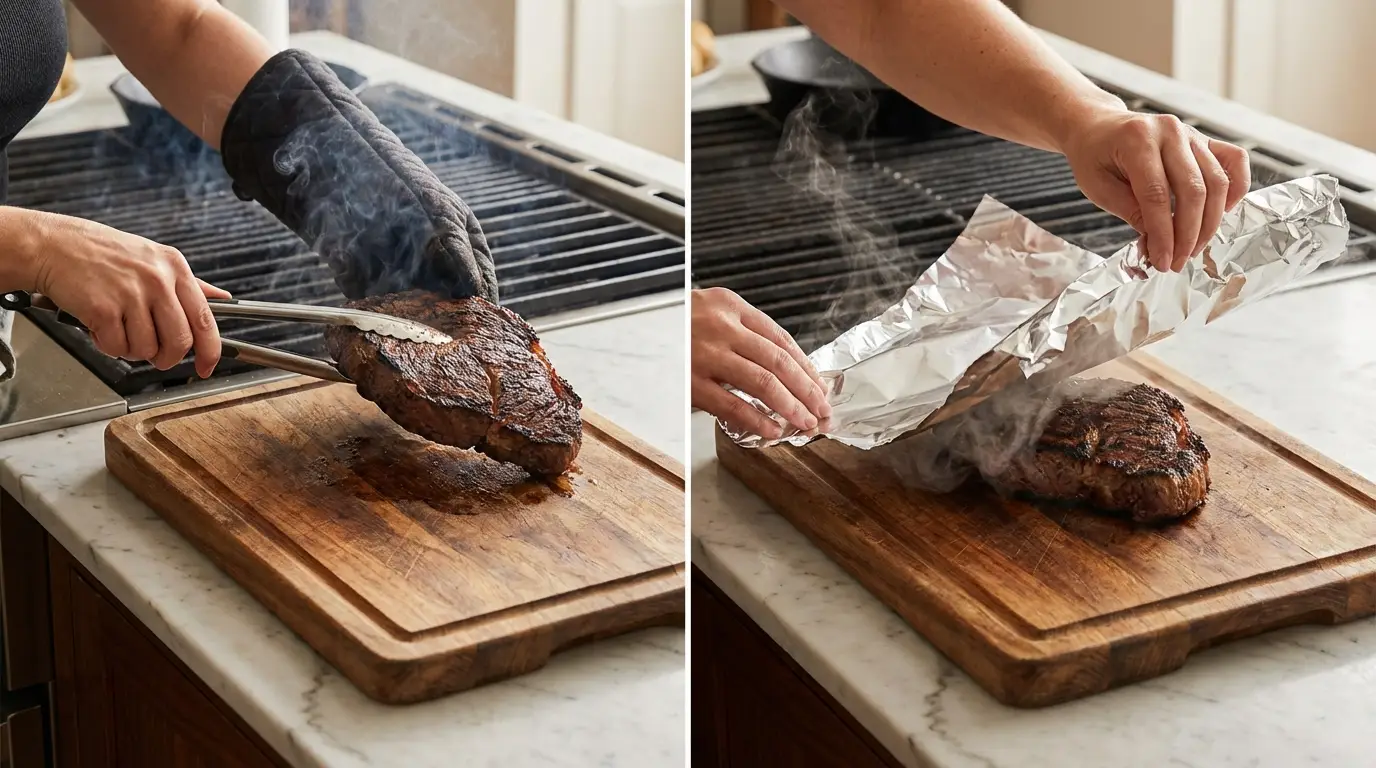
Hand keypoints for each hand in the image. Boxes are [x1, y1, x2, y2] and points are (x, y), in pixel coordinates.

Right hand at [23, 211, 230, 376]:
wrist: (52, 245)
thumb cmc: (100, 253)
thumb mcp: (154, 258)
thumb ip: (190, 284)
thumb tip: (221, 299)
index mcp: (175, 268)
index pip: (206, 320)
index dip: (210, 352)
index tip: (206, 367)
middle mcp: (157, 280)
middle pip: (179, 341)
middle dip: (166, 357)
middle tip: (154, 355)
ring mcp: (131, 294)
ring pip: (147, 348)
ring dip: (132, 350)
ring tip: (119, 329)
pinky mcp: (103, 308)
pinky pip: (117, 347)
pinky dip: (108, 345)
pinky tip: (100, 326)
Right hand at [692, 287, 831, 437]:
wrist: (634, 321)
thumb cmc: (679, 322)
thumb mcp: (713, 311)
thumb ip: (744, 332)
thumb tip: (786, 371)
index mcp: (732, 306)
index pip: (781, 340)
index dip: (807, 368)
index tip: (821, 388)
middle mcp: (722, 327)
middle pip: (779, 362)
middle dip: (806, 391)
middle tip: (821, 411)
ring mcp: (705, 354)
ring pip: (762, 382)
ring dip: (790, 407)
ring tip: (805, 423)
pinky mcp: (690, 380)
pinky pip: (731, 404)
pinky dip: (756, 419)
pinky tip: (772, 430)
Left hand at [1059, 106, 1250, 271]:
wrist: (1098, 126)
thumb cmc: (1094, 156)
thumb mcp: (1098, 187)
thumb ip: (1130, 212)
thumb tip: (1159, 245)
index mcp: (1137, 140)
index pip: (1156, 195)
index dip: (1163, 234)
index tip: (1163, 261)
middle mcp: (1170, 132)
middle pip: (1193, 190)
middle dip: (1188, 234)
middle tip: (1178, 261)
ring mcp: (1191, 133)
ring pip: (1216, 182)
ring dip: (1209, 222)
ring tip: (1193, 248)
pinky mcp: (1205, 139)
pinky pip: (1234, 161)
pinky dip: (1236, 188)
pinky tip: (1222, 213)